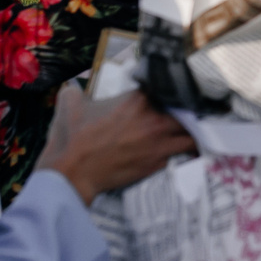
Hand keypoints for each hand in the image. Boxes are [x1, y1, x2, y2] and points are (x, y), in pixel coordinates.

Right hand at [34, 87, 195, 204]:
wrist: (72, 173)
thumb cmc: (71, 138)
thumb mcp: (69, 104)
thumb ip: (77, 89)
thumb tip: (73, 86)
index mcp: (138, 100)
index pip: (166, 88)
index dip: (169, 90)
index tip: (168, 93)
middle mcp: (155, 120)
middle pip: (187, 111)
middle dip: (188, 111)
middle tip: (186, 113)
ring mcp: (159, 143)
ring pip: (190, 135)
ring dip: (191, 133)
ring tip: (191, 132)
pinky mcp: (157, 163)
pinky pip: (176, 154)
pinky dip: (179, 152)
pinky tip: (180, 151)